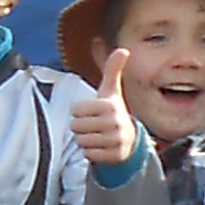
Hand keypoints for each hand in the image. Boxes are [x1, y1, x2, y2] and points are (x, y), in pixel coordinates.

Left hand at [68, 47, 138, 169]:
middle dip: (80, 127)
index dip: (79, 112)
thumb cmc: (112, 112)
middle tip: (92, 125)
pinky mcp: (115, 155)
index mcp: (110, 106)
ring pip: (81, 142)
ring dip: (84, 140)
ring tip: (96, 136)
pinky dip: (91, 153)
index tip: (91, 112)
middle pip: (76, 127)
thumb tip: (123, 49)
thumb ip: (113, 71)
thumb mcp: (111, 91)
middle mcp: (115, 123)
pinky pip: (89, 155)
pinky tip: (100, 147)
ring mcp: (116, 140)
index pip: (75, 111)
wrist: (129, 139)